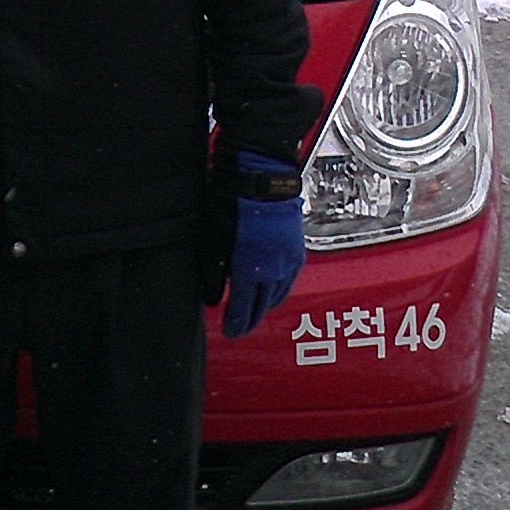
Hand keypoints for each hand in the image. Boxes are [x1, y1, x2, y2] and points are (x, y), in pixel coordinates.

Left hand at [220, 151, 304, 338]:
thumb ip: (212, 272)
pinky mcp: (298, 250)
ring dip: (266, 305)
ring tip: (255, 310)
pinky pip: (289, 280)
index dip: (236, 323)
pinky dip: (279, 290)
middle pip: (263, 307)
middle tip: (241, 326)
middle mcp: (275, 271)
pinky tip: (271, 287)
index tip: (230, 331)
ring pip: (279, 295)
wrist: (262, 177)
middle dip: (251, 319)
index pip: (243, 308)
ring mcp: (290, 261)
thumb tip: (211, 298)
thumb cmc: (232, 203)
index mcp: (251, 271)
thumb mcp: (212, 239)